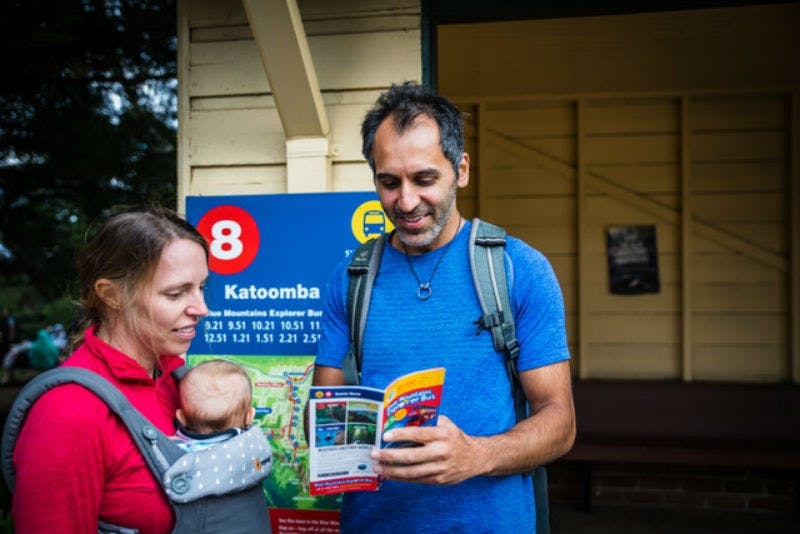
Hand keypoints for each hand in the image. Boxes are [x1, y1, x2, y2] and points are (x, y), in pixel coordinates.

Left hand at [370, 415, 487, 484]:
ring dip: (392, 470)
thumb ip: (428, 421)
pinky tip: (390, 475)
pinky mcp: (439, 480)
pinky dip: (402, 478)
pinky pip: (417, 480)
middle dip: (390, 456)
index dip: (400, 434)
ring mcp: (441, 468)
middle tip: (374, 454)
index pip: (418, 434)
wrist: (476, 458)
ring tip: (378, 467)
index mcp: (443, 435)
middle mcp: (442, 451)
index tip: (385, 435)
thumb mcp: (446, 424)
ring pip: (412, 472)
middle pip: (411, 456)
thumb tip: (403, 418)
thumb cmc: (455, 438)